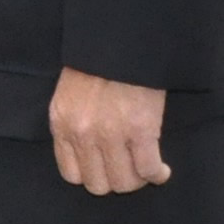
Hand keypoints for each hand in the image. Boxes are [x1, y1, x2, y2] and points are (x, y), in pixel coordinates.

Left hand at [48, 69, 171, 195]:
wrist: (123, 39)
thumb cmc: (98, 63)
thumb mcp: (70, 93)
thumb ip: (73, 123)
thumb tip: (89, 154)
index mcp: (62, 123)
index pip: (71, 174)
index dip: (92, 175)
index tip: (105, 169)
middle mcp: (82, 133)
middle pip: (98, 184)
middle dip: (115, 180)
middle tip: (128, 169)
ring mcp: (111, 134)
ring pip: (124, 182)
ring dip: (137, 179)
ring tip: (145, 169)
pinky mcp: (141, 130)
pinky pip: (148, 169)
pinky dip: (157, 175)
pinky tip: (162, 171)